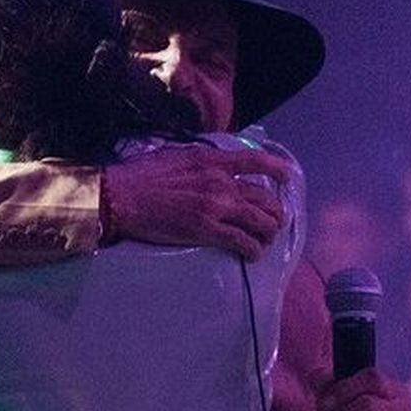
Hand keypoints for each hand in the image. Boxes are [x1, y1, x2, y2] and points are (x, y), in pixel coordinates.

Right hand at [102, 145, 288, 259]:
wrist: (122, 196)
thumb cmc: (140, 175)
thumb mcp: (175, 155)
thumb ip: (199, 160)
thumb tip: (208, 165)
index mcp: (212, 160)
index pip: (253, 161)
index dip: (276, 169)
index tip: (288, 176)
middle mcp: (221, 182)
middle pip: (263, 198)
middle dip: (274, 212)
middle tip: (273, 222)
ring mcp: (217, 207)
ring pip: (259, 221)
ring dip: (267, 233)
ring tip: (265, 241)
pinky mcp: (208, 230)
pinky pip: (243, 241)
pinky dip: (253, 249)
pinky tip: (253, 255)